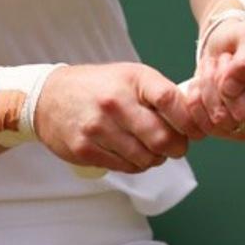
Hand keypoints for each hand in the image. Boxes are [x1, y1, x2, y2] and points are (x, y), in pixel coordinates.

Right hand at [34, 63, 205, 173]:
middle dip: (177, 148)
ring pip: (146, 158)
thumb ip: (160, 95)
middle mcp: (115, 102)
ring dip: (155, 159)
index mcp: (133, 79)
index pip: (171, 101)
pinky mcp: (86, 149)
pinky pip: (126, 167)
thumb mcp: (131, 77)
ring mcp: (99, 127)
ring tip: (150, 148)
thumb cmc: (99, 86)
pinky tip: (131, 153)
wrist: (49, 97)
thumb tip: (194, 119)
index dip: (190, 121)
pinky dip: (136, 165)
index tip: (196, 131)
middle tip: (176, 147)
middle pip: (162, 138)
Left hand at [187, 19, 244, 138]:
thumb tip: (233, 85)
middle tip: (226, 60)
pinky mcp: (228, 131)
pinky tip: (201, 83)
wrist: (223, 44)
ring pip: (222, 121)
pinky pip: (205, 126)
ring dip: (209, 88)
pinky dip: (197, 101)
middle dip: (227, 83)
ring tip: (213, 67)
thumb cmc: (244, 37)